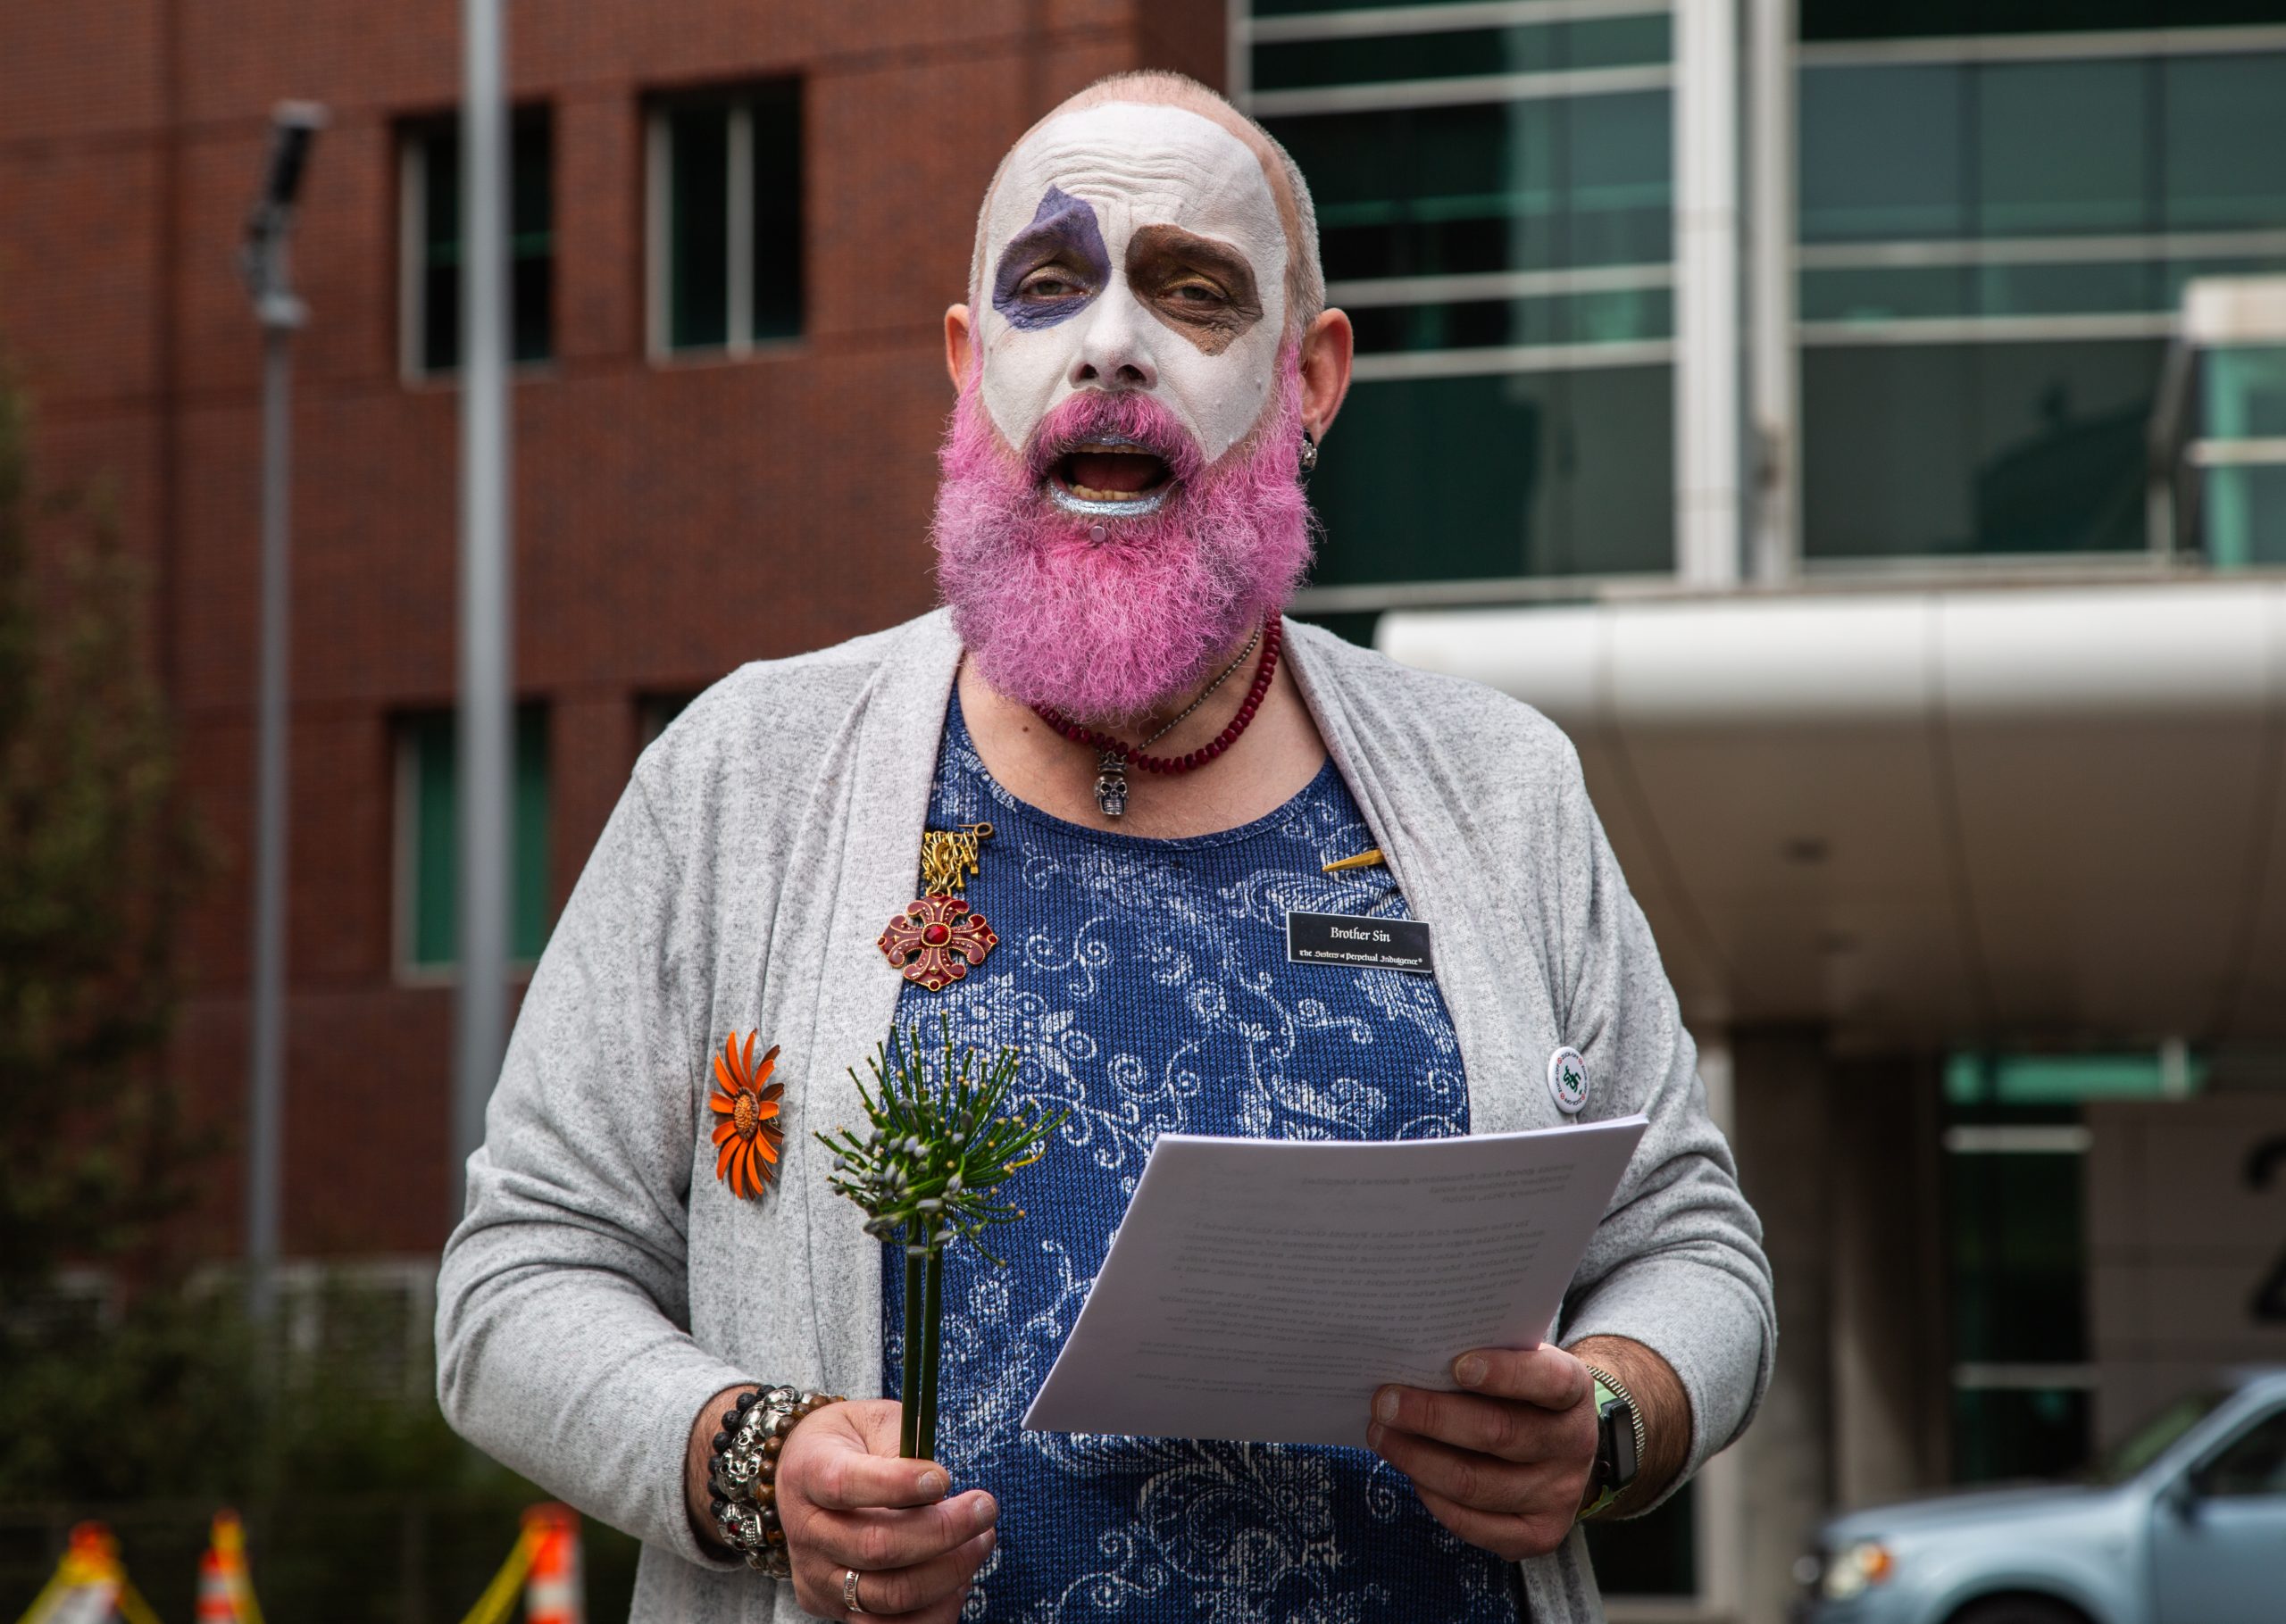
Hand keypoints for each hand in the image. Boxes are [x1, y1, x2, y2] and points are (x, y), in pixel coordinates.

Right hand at [687, 1392, 995, 1619]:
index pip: (844, 1484)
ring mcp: (818, 1576)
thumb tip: (939, 1488)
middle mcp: (806, 1530)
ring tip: (979, 1541)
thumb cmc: (852, 1442)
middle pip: (874, 1548)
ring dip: (948, 1573)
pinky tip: (958, 1579)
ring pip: (887, 1596)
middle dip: (943, 1532)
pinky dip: (935, 1608)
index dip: (898, 1485)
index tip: (944, 1478)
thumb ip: (904, 1444)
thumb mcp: (874, 1421)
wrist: (808, 1474)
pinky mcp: (834, 1607)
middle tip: (983, 1509)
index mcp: (807, 1472)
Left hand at [1366, 1345, 1598, 1560]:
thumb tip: (1413, 1356)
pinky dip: (1433, 1497)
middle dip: (1432, 1417)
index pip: (1548, 1380)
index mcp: (1574, 1391)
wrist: (1561, 1445)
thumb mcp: (1518, 1362)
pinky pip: (1475, 1524)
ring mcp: (1560, 1495)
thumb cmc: (1520, 1393)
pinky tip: (1410, 1472)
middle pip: (1498, 1434)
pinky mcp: (1539, 1535)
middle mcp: (1574, 1444)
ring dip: (1418, 1459)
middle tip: (1384, 1402)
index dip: (1505, 1374)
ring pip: (1477, 1483)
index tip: (1456, 1366)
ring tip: (1381, 1435)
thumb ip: (1483, 1355)